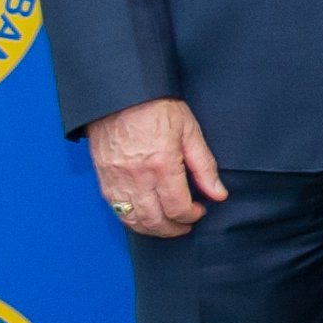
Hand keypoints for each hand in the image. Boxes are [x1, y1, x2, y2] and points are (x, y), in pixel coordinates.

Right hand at [88, 98, 227, 238]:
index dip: (191, 216)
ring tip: (167, 226)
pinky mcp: (103, 177)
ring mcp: (117, 179)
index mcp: (162, 165)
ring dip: (152, 229)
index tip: (199, 211)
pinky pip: (115, 209)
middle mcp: (137, 177)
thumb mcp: (190, 131)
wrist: (120, 93)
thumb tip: (218, 194)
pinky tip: (144, 217)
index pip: (177, 207)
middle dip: (173, 229)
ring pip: (133, 220)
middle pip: (155, 220)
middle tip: (185, 226)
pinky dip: (131, 219)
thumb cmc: (156, 107)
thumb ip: (204, 167)